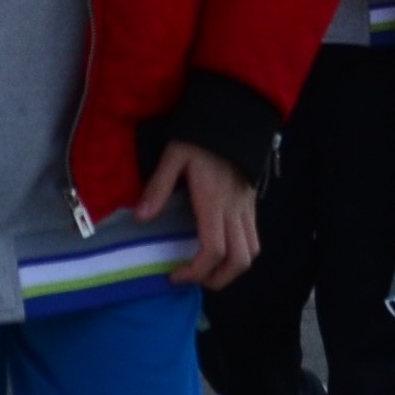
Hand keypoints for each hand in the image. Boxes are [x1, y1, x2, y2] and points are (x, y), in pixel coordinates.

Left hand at [138, 140, 262, 288]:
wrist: (235, 115)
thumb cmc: (201, 136)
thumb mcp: (174, 155)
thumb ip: (158, 187)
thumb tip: (141, 218)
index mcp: (214, 202)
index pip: (214, 251)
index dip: (196, 271)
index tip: (175, 275)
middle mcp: (235, 210)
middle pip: (240, 260)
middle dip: (218, 279)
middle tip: (193, 280)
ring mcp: (247, 207)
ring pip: (252, 251)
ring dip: (232, 269)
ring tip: (208, 270)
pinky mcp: (252, 203)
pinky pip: (253, 237)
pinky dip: (239, 252)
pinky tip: (220, 248)